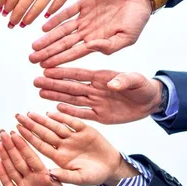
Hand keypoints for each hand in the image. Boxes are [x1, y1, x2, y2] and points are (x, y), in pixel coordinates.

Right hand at [0, 131, 70, 185]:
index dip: (24, 146)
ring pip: (11, 168)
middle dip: (11, 146)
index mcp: (42, 174)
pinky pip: (7, 184)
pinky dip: (1, 174)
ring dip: (4, 156)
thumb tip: (49, 175)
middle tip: (3, 133)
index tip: (16, 134)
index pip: (31, 158)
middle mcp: (31, 177)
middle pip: (19, 160)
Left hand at [15, 112, 137, 185]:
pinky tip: (52, 112)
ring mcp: (74, 137)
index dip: (29, 138)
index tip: (17, 131)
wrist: (112, 167)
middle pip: (45, 133)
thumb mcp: (80, 178)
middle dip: (31, 125)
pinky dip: (64, 116)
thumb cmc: (94, 176)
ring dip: (43, 119)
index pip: (41, 146)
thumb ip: (65, 176)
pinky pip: (73, 122)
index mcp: (60, 157)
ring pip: (56, 126)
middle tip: (18, 116)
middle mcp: (64, 145)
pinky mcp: (86, 130)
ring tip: (31, 113)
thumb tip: (48, 174)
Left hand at [29, 0, 151, 67]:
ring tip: (34, 46)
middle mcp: (87, 31)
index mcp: (97, 42)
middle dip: (48, 52)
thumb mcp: (127, 37)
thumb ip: (109, 45)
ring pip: (61, 29)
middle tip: (32, 60)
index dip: (60, 61)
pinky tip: (44, 26)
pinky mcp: (83, 2)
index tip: (46, 68)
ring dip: (48, 38)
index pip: (74, 54)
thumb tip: (90, 49)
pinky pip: (67, 11)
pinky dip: (55, 18)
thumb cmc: (137, 19)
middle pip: (63, 44)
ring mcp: (84, 17)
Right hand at [34, 68, 162, 124]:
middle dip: (52, 84)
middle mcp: (95, 88)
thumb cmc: (143, 86)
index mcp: (101, 77)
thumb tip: (111, 83)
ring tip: (40, 93)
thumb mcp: (136, 80)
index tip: (46, 69)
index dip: (62, 72)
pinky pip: (83, 114)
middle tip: (35, 81)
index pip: (78, 74)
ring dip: (56, 97)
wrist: (151, 101)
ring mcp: (96, 102)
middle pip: (70, 86)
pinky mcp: (101, 116)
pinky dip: (70, 112)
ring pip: (72, 99)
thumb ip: (123, 80)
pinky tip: (56, 109)